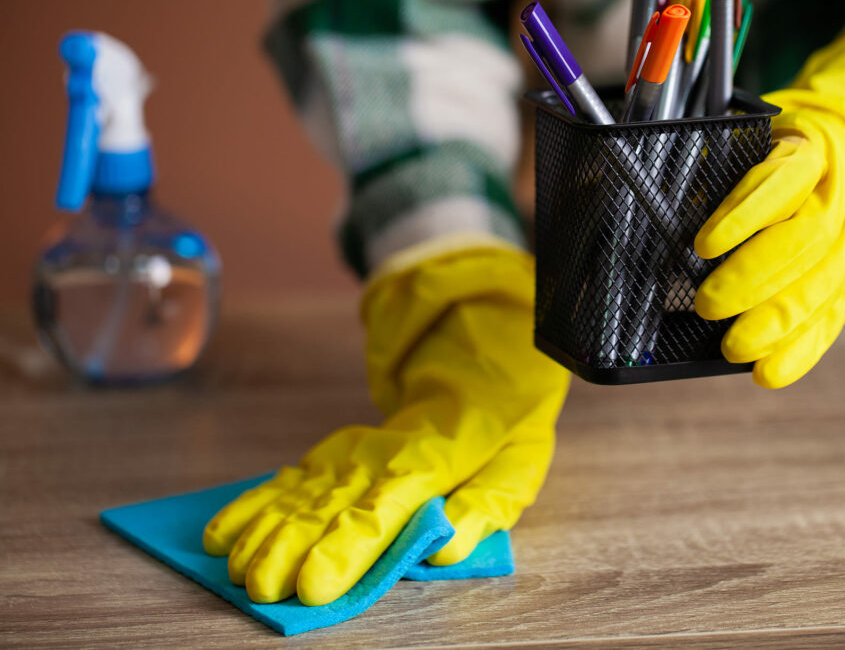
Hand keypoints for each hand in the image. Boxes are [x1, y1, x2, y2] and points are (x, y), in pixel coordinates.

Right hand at [203, 241, 569, 604]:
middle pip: (332, 503)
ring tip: (234, 569)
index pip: (388, 506)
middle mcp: (384, 451)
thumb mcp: (518, 463)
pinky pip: (290, 478)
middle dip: (291, 547)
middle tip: (258, 588)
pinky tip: (223, 532)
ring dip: (265, 530)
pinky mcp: (334, 451)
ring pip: (302, 491)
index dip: (348, 548)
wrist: (479, 359)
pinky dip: (255, 504)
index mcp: (437, 456)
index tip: (314, 585)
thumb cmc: (503, 422)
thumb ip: (484, 507)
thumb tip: (443, 548)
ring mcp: (353, 448)